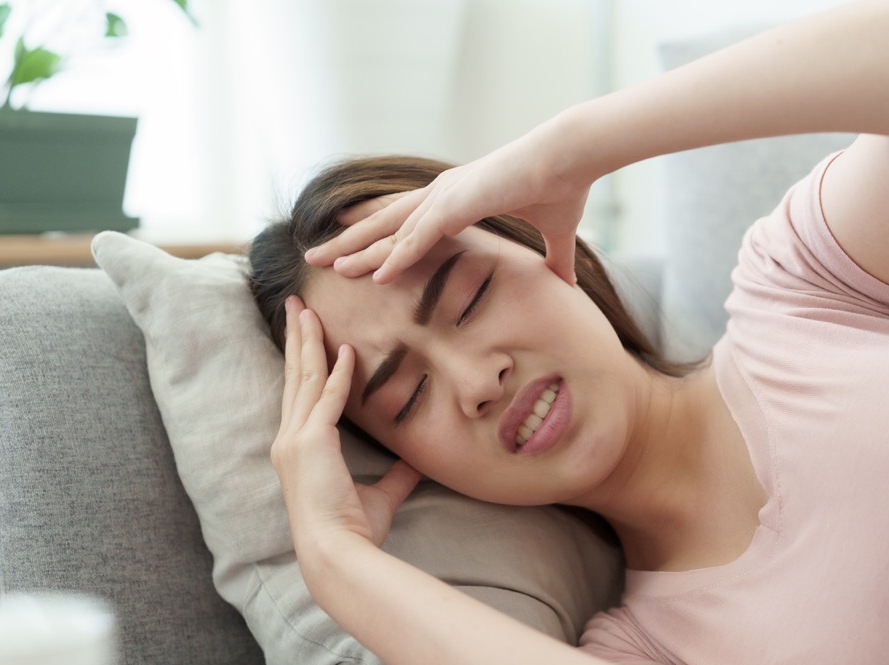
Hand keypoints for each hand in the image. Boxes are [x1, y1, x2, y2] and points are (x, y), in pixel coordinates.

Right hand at [272, 296, 419, 551]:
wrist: (338, 552)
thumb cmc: (353, 530)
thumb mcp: (380, 496)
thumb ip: (396, 475)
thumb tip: (416, 462)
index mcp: (298, 449)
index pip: (300, 394)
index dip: (302, 361)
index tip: (305, 333)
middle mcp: (290, 439)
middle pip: (294, 376)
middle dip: (296, 338)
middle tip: (296, 304)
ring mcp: (296, 439)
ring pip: (304, 378)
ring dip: (308, 341)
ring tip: (308, 309)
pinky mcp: (312, 441)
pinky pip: (328, 397)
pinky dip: (338, 372)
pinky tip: (346, 349)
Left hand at [304, 122, 591, 285]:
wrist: (571, 157)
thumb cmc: (564, 186)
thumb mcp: (555, 233)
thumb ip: (554, 260)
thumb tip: (566, 283)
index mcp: (457, 196)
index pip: (404, 216)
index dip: (373, 228)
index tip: (348, 239)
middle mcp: (442, 194)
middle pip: (384, 223)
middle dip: (350, 241)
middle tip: (317, 256)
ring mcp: (445, 197)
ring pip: (391, 232)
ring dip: (359, 252)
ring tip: (328, 268)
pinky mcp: (456, 205)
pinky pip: (417, 239)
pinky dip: (396, 259)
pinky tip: (375, 278)